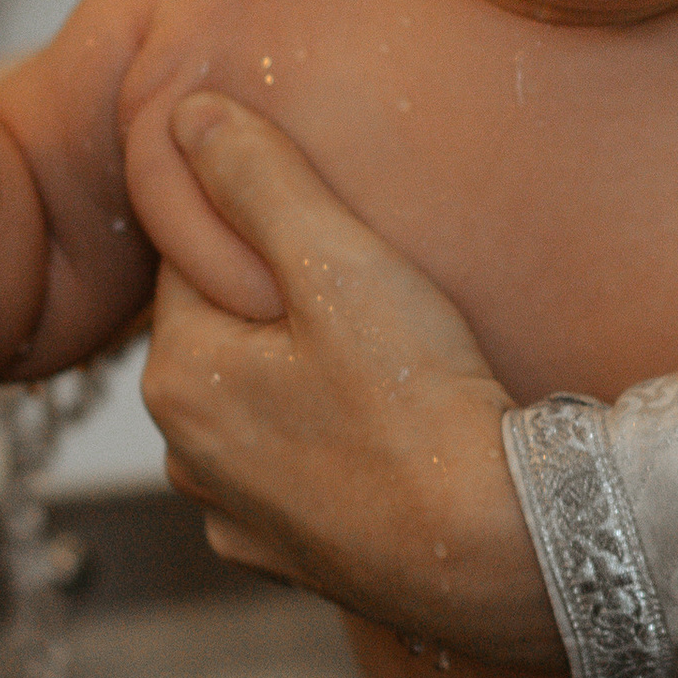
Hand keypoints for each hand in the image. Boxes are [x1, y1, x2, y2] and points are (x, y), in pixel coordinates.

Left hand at [141, 93, 559, 668]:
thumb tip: (185, 113)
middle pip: (230, 336)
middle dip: (290, 311)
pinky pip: (299, 477)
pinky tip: (393, 442)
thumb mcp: (341, 263)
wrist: (501, 552)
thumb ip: (259, 179)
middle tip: (382, 307)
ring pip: (264, 407)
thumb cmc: (422, 402)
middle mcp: (185, 456)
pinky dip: (334, 455)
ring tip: (394, 374)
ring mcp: (237, 519)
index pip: (200, 261)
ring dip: (310, 383)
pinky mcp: (293, 564)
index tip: (346, 246)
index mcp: (175, 376)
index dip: (273, 237)